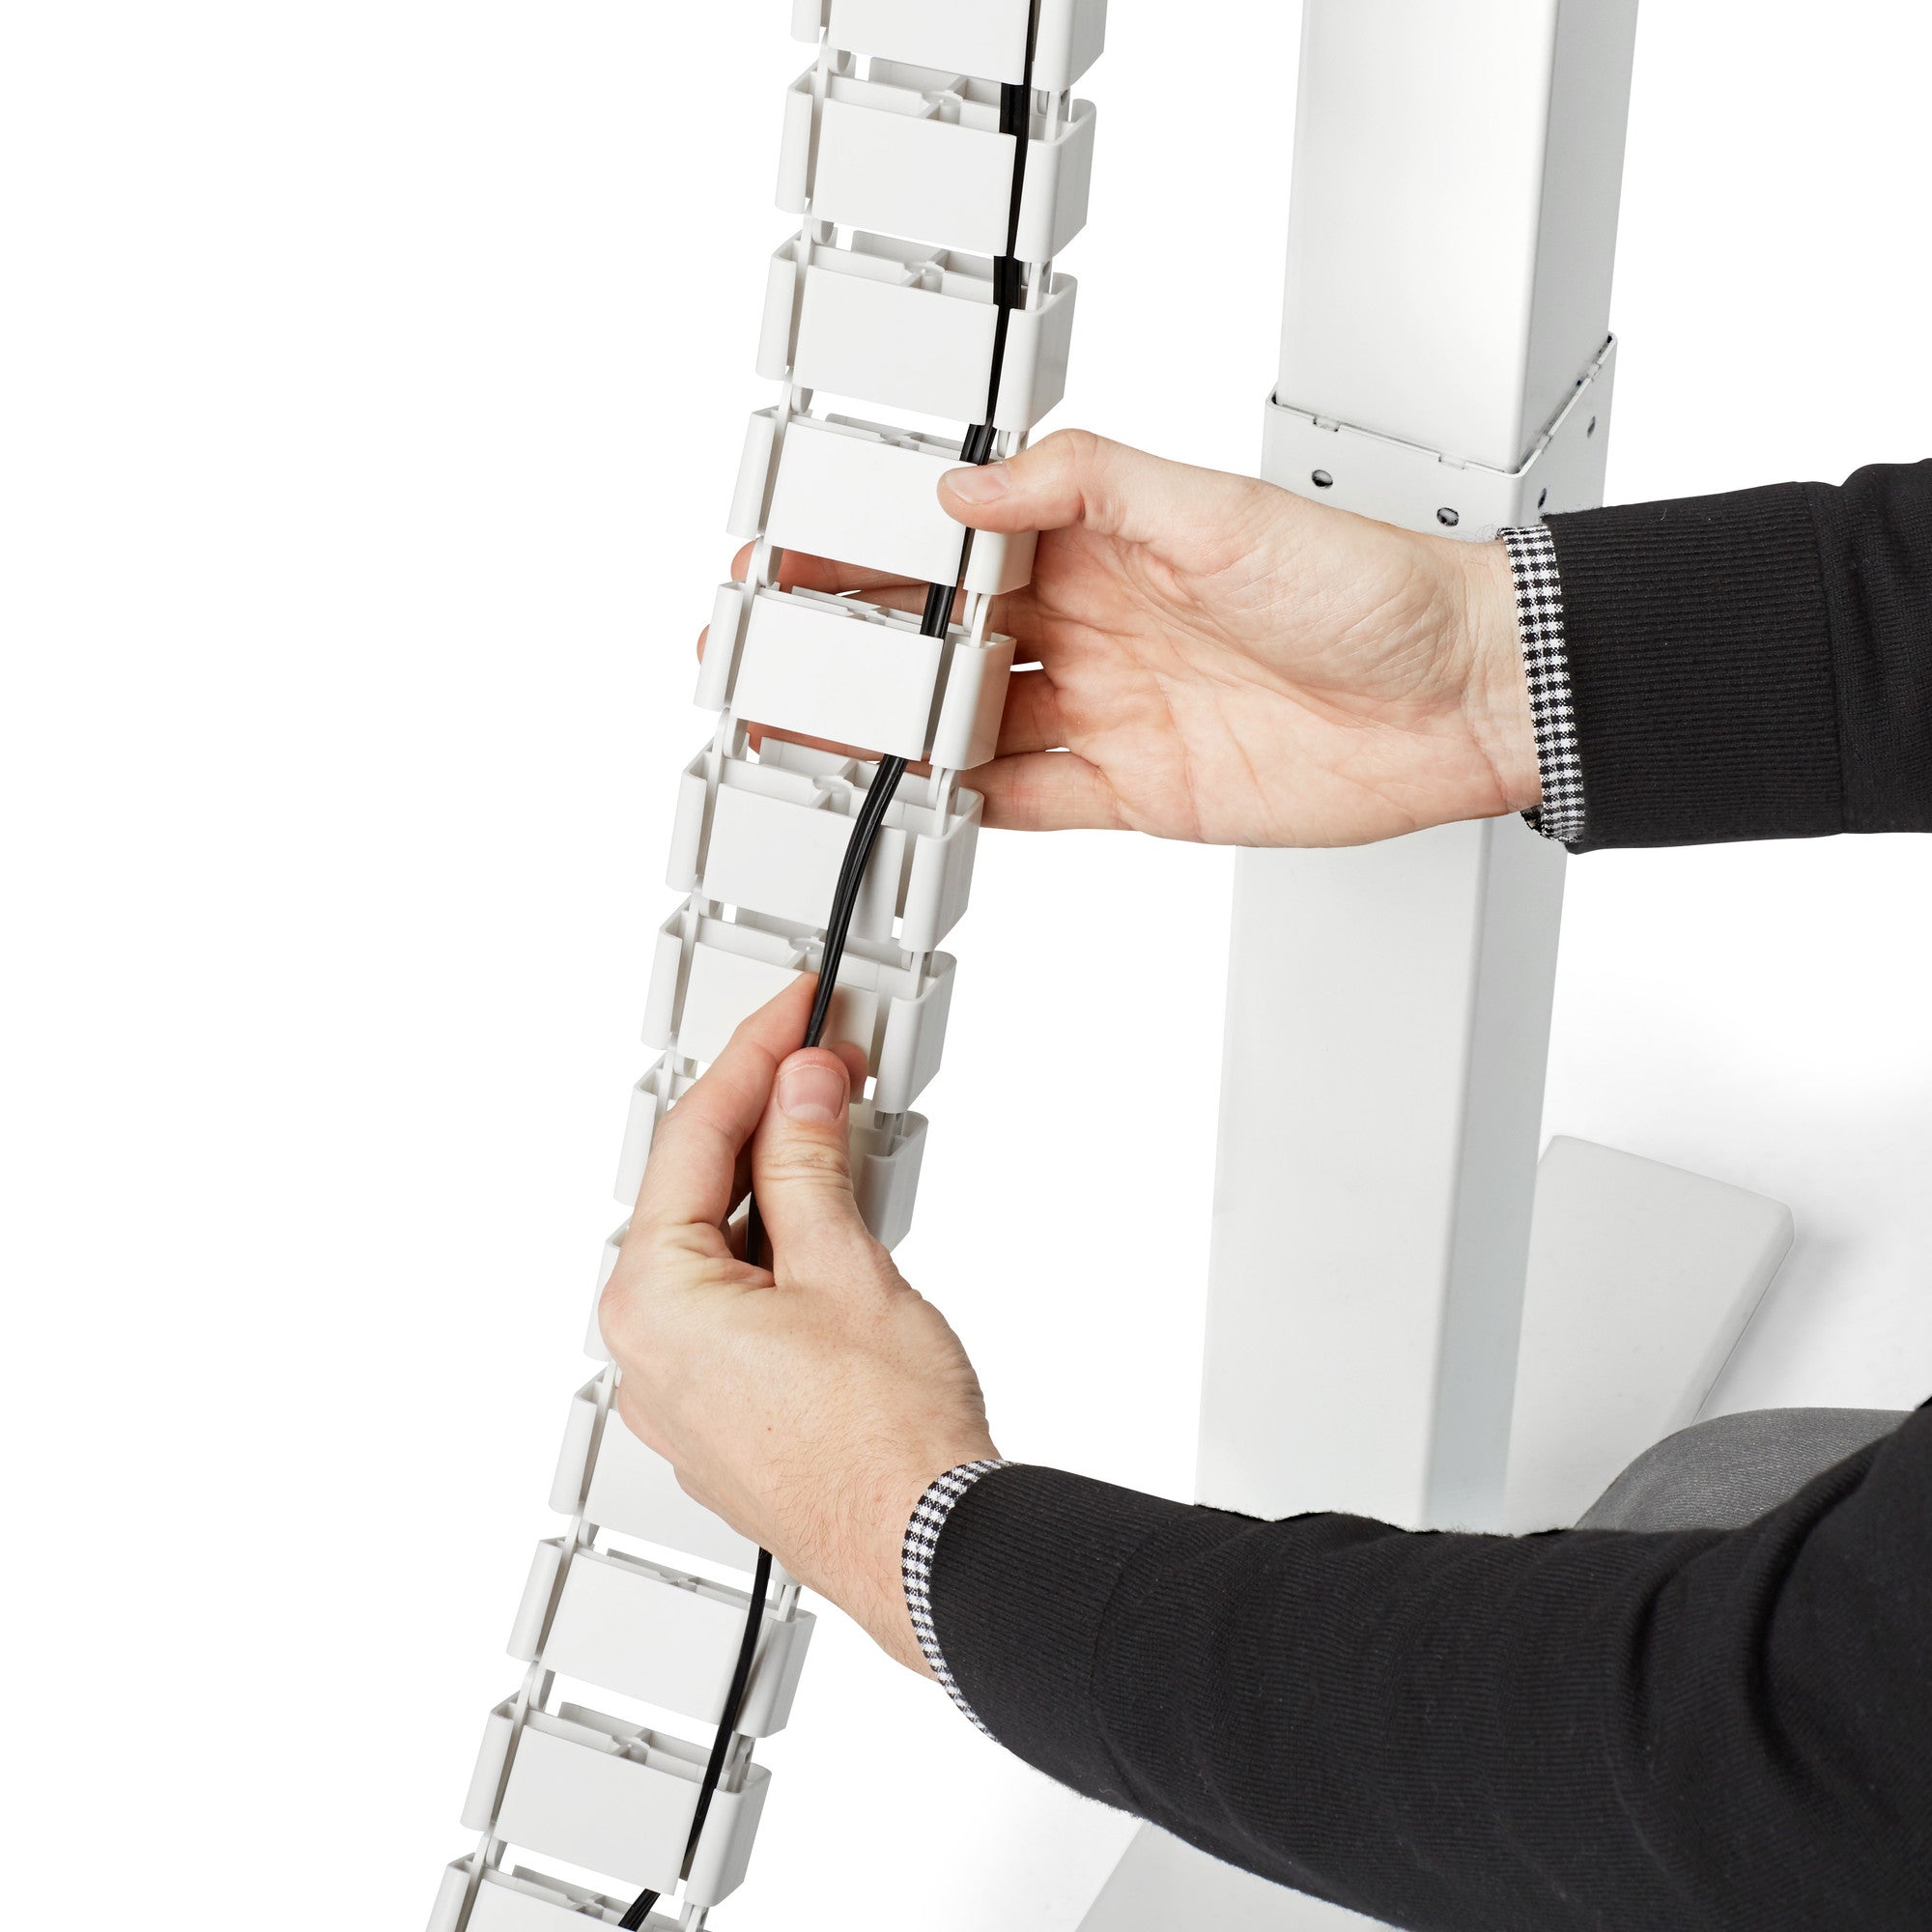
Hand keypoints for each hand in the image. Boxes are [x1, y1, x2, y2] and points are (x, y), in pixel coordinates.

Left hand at [599, 976, 996, 1672]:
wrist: (931, 1552)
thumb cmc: (886, 1442)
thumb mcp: (847, 1264)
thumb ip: (808, 1162)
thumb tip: (797, 1092)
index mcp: (653, 1303)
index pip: (694, 1139)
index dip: (752, 1058)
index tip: (793, 1013)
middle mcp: (649, 1353)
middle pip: (697, 1193)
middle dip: (765, 1119)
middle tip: (825, 1060)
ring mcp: (686, 1396)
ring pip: (720, 1252)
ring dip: (779, 1186)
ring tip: (842, 1132)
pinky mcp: (729, 1422)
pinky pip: (737, 1309)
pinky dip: (781, 1254)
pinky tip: (831, 1223)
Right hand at [730, 429, 1536, 847]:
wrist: (1459, 699)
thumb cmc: (1368, 588)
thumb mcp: (1219, 510)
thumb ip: (1090, 488)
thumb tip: (970, 486)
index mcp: (1101, 541)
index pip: (956, 545)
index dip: (870, 554)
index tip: (790, 562)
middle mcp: (1094, 625)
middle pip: (943, 642)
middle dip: (853, 652)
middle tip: (764, 665)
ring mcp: (1108, 712)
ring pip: (967, 726)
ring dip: (889, 736)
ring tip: (803, 742)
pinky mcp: (1136, 791)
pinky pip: (1025, 802)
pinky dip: (962, 808)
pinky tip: (902, 805)